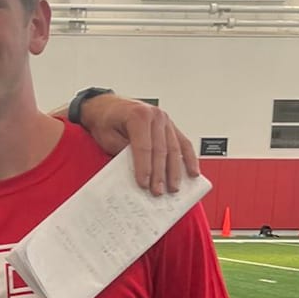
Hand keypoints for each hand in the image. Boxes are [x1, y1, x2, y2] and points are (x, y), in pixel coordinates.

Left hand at [77, 94, 199, 194]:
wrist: (107, 106)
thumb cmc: (106, 120)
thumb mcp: (108, 138)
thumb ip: (124, 153)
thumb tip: (137, 173)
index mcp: (139, 115)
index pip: (144, 147)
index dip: (144, 168)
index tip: (144, 184)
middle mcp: (155, 116)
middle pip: (161, 150)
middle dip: (160, 174)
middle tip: (158, 191)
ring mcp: (165, 120)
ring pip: (175, 148)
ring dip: (175, 171)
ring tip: (173, 188)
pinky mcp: (170, 126)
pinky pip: (183, 143)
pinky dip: (189, 159)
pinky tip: (192, 172)